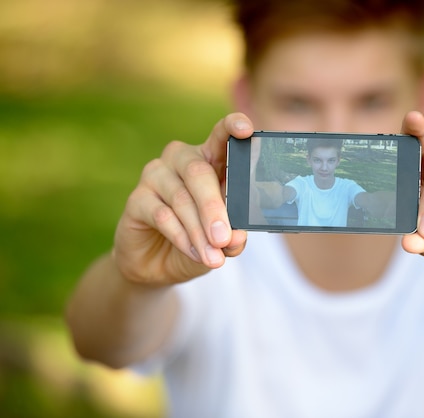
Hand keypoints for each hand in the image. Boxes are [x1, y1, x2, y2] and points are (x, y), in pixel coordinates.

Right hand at [112, 113, 253, 285]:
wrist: (159, 265)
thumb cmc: (199, 240)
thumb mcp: (223, 242)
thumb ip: (234, 236)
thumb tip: (238, 236)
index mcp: (210, 160)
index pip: (221, 135)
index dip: (232, 127)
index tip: (246, 130)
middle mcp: (182, 160)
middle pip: (199, 172)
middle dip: (214, 207)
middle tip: (224, 237)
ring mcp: (156, 175)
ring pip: (181, 198)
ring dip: (199, 231)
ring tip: (213, 257)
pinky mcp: (137, 199)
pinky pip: (162, 215)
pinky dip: (182, 237)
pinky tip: (195, 252)